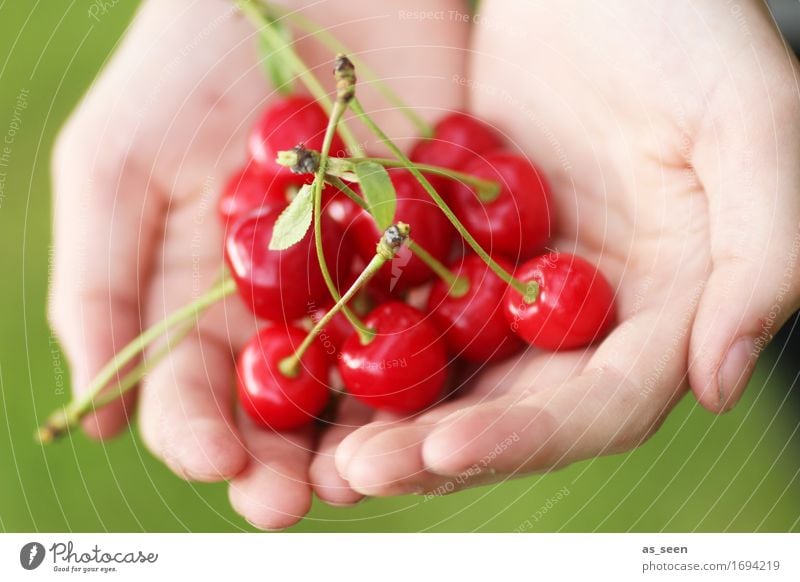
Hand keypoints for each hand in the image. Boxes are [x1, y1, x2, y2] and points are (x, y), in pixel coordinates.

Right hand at [49, 0, 466, 527]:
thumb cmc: (188, 62)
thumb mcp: (118, 161)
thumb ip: (101, 283)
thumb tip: (93, 421)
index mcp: (206, 302)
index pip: (196, 392)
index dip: (199, 433)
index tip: (215, 463)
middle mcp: (290, 309)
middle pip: (288, 406)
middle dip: (286, 458)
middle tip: (293, 502)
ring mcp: (367, 281)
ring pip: (371, 379)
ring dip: (369, 430)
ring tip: (374, 471)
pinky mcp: (434, 247)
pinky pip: (444, 309)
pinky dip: (447, 350)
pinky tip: (454, 389)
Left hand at [334, 0, 799, 496]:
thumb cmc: (688, 28)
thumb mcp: (750, 122)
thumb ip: (761, 251)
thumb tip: (719, 381)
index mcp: (665, 307)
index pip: (601, 403)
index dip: (530, 437)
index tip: (447, 445)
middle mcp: (585, 313)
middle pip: (513, 409)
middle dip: (435, 448)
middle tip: (355, 470)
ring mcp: (514, 283)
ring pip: (451, 372)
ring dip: (387, 415)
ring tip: (319, 448)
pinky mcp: (459, 246)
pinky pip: (408, 301)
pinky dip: (360, 335)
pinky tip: (304, 359)